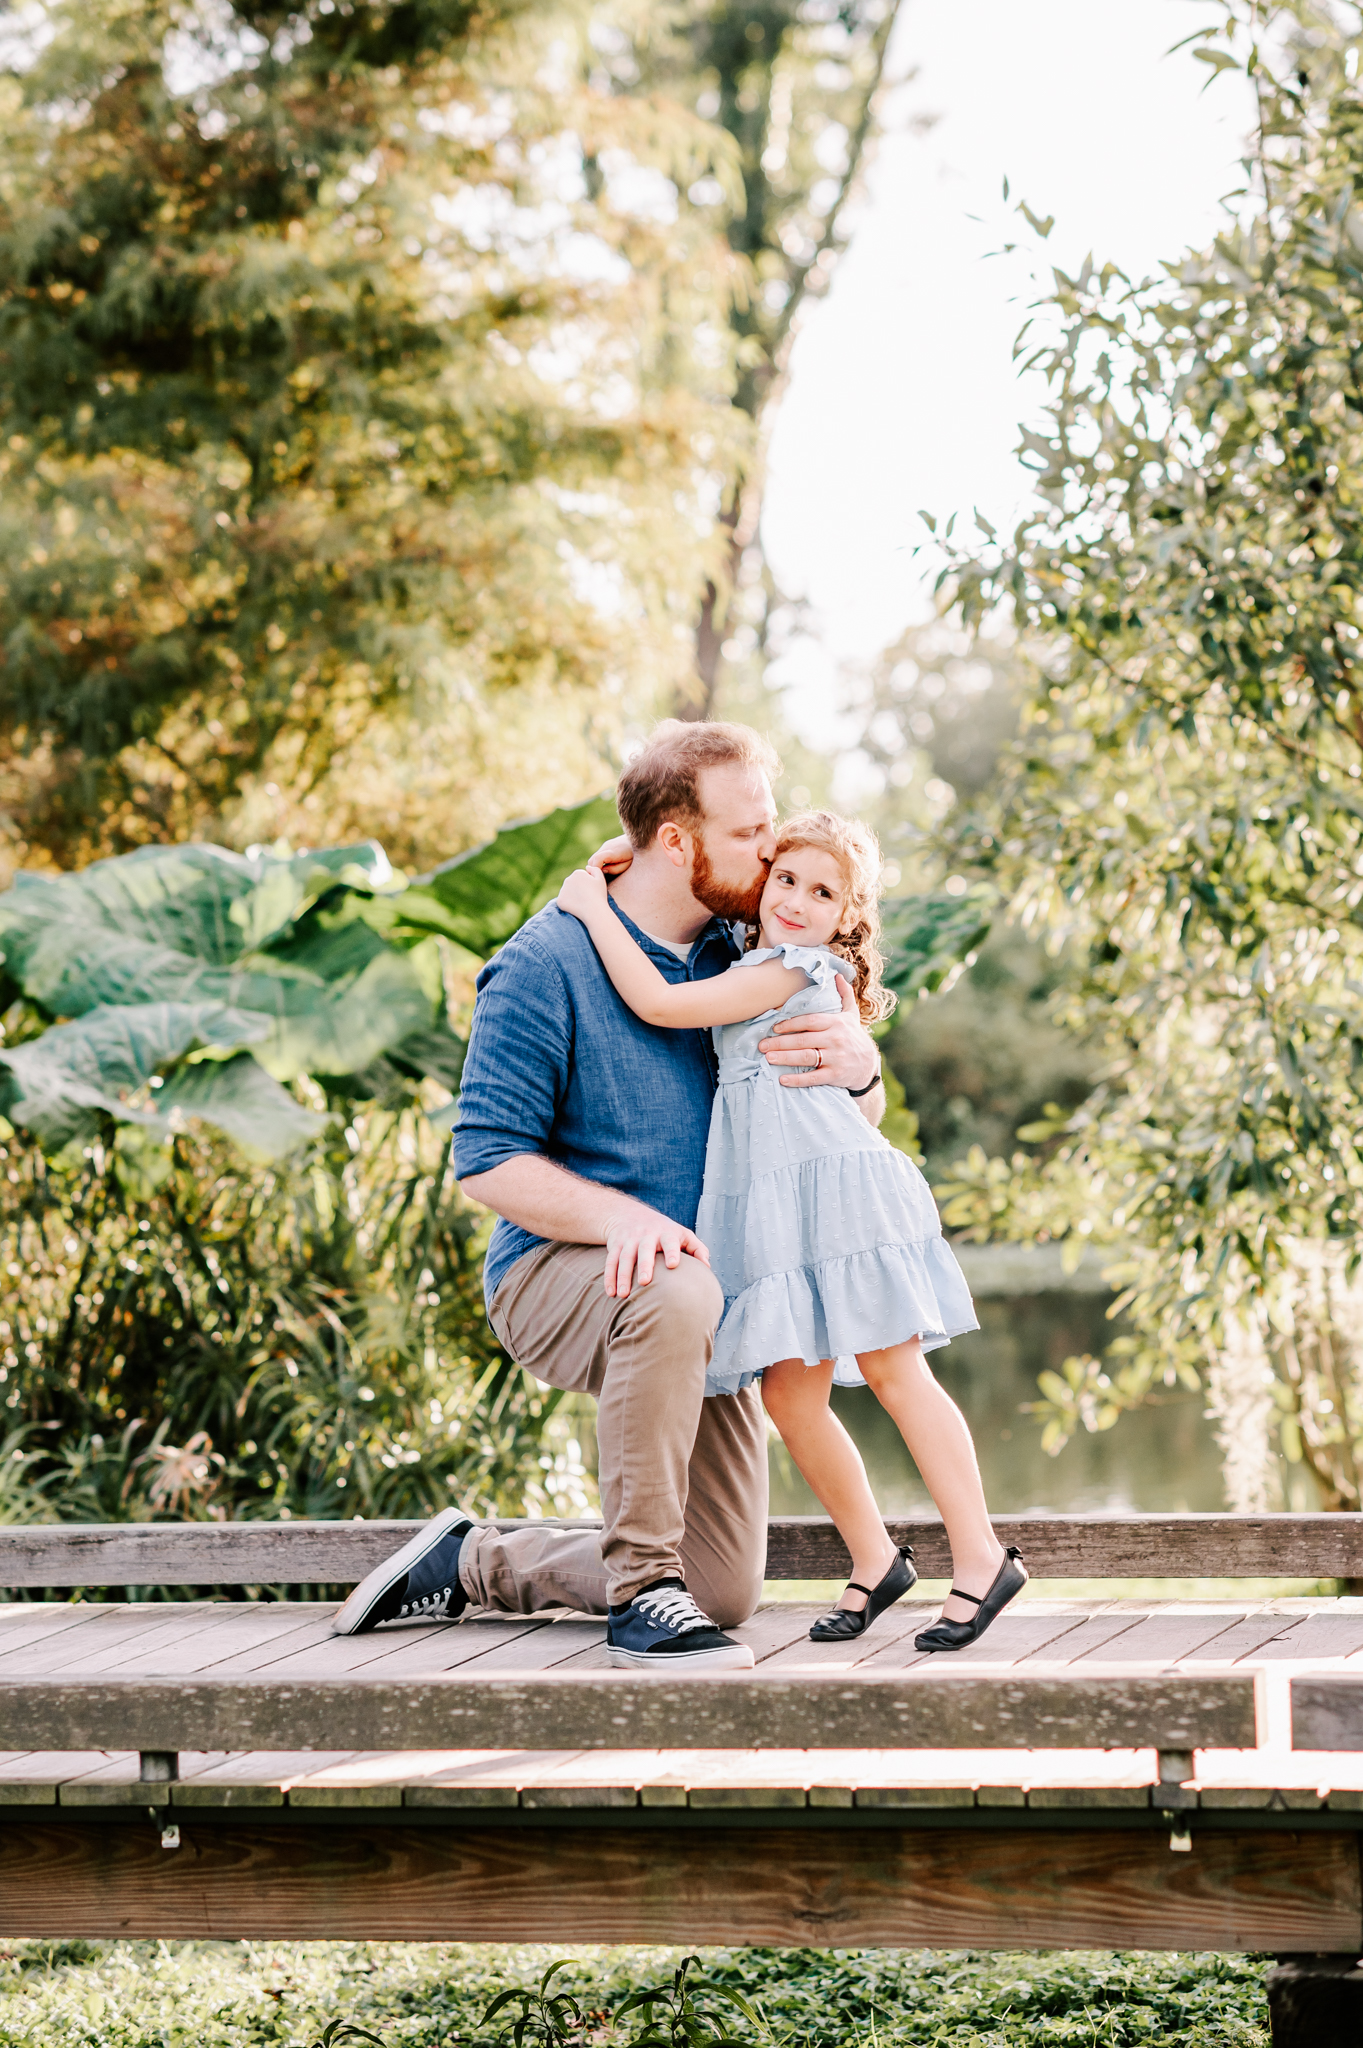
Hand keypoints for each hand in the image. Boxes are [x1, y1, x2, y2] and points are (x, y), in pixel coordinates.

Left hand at [557, 866, 609, 920]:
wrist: (594, 911)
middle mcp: (568, 880)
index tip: (592, 891)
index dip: (587, 884)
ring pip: (567, 892)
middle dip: (578, 889)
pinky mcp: (559, 901)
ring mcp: (562, 890)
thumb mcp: (601, 878)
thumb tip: (587, 867)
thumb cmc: (599, 895)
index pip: (580, 877)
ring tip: (582, 903)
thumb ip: (595, 869)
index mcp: (577, 873)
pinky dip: (568, 904)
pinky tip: (576, 907)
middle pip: (572, 884)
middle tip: (587, 897)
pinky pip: (563, 901)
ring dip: (572, 896)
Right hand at [588, 834, 633, 877]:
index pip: (597, 859)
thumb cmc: (637, 855)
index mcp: (614, 851)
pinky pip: (598, 855)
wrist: (642, 839)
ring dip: (597, 866)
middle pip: (592, 860)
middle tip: (604, 877)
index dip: (596, 870)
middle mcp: (607, 846)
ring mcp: (606, 845)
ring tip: (608, 871)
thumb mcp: (629, 864)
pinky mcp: (607, 845)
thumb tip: (603, 871)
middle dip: (596, 870)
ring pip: (593, 858)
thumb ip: (615, 869)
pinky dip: (600, 862)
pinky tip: (609, 866)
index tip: (601, 877)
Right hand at [603, 1205, 709, 1297]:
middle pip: (644, 1249)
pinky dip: (609, 1277)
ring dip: (622, 1276)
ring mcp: (629, 1239)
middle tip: (645, 1282)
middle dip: (644, 1265)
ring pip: (624, 1257)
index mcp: (666, 1233)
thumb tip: (707, 1268)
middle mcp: (647, 1234)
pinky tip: (610, 1293)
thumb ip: (698, 1249)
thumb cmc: (664, 1231)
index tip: (673, 1265)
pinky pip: (611, 1261)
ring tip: (623, 1295)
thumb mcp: (682, 1234)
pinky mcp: (615, 1244)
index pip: (670, 1241)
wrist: (629, 1214)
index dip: (672, 1252)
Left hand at [758, 974, 879, 1089]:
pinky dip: (797, 1080)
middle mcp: (836, 1039)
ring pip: (806, 1058)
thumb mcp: (851, 1014)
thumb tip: (837, 975)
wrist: (868, 1065)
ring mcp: (835, 1058)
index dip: (791, 1024)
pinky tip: (783, 1079)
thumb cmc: (854, 1037)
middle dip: (780, 1042)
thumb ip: (844, 995)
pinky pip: (814, 1077)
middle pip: (803, 1040)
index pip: (809, 1021)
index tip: (774, 1028)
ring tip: (768, 1058)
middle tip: (762, 1045)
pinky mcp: (835, 1075)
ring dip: (785, 1058)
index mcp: (836, 1023)